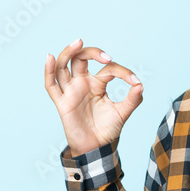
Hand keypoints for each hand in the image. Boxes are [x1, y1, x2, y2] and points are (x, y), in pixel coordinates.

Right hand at [44, 39, 143, 156]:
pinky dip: (48, 70)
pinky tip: (49, 57)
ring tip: (78, 42)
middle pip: (80, 58)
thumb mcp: (123, 113)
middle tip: (106, 57)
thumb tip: (140, 85)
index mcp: (97, 84)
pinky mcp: (62, 102)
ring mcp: (71, 91)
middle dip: (92, 52)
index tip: (135, 82)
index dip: (122, 72)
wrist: (97, 148)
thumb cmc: (108, 129)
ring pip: (63, 65)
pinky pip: (51, 85)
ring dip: (68, 52)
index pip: (108, 69)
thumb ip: (132, 99)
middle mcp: (82, 83)